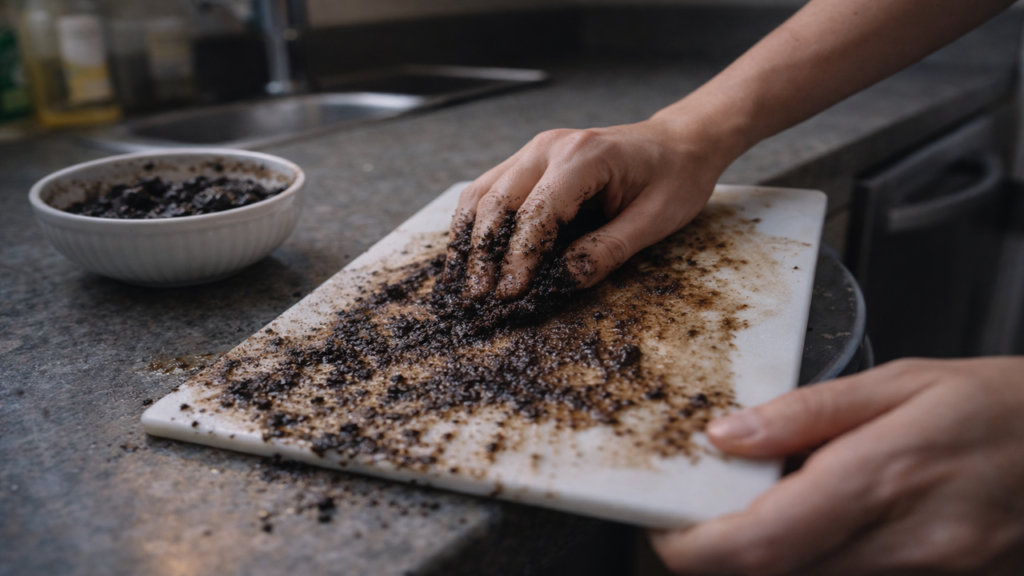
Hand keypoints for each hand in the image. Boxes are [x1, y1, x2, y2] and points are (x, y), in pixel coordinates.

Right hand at [443, 118, 732, 298]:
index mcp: (583, 156)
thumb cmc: (673, 177)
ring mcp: (534, 150)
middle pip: (496, 202)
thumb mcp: (655, 219)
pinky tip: (468, 256)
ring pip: (481, 194)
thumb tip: (567, 280)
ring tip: (462, 283)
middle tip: (478, 299)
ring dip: (468, 240)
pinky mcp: (528, 161)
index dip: (519, 258)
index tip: (509, 295)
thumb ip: (609, 249)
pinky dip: (473, 225)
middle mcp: (548, 146)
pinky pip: (488, 190)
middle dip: (482, 254)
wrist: (678, 141)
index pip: (536, 212)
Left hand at [652, 356, 1023, 574]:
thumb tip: (725, 436)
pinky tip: (816, 532)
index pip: (758, 543)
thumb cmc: (999, 407)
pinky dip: (814, 567)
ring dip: (765, 562)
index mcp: (883, 479)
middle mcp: (906, 547)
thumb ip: (805, 414)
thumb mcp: (901, 384)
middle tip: (702, 520)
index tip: (668, 528)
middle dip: (719, 558)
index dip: (695, 548)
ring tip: (762, 515)